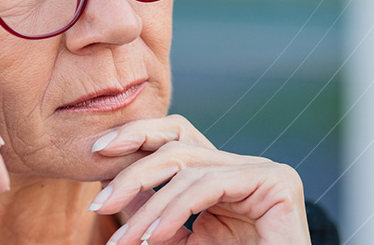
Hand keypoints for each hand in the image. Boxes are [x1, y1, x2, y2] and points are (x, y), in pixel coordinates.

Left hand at [88, 115, 310, 244]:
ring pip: (189, 168)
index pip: (175, 142)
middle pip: (178, 146)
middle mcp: (243, 167)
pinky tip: (153, 237)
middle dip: (132, 173)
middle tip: (99, 204)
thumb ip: (158, 224)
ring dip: (148, 208)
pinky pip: (210, 185)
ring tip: (125, 242)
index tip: (96, 157)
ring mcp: (263, 171)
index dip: (135, 139)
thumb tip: (116, 200)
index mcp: (222, 177)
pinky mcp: (277, 182)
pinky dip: (174, 211)